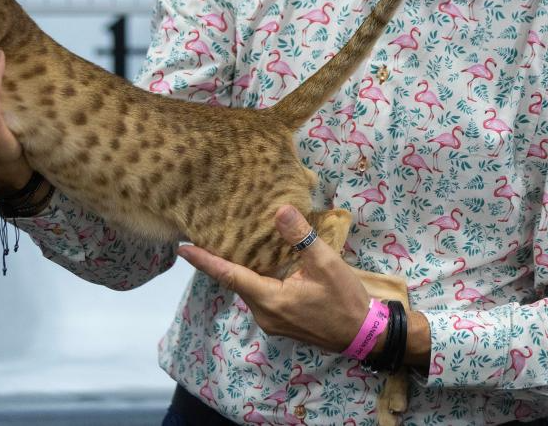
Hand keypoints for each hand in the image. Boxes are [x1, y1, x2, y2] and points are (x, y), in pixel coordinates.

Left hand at [177, 205, 373, 353]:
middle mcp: (265, 314)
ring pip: (248, 289)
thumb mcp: (326, 263)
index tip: (182, 249)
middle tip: (202, 236)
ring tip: (227, 245)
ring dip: (238, 270)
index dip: (205, 261)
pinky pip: (259, 296)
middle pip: (235, 282)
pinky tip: (257, 263)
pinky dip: (253, 278)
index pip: (229, 276)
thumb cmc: (345, 300)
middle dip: (219, 261)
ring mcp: (272, 321)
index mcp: (270, 299)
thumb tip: (280, 210)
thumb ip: (301, 236)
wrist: (365, 335)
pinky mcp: (281, 322)